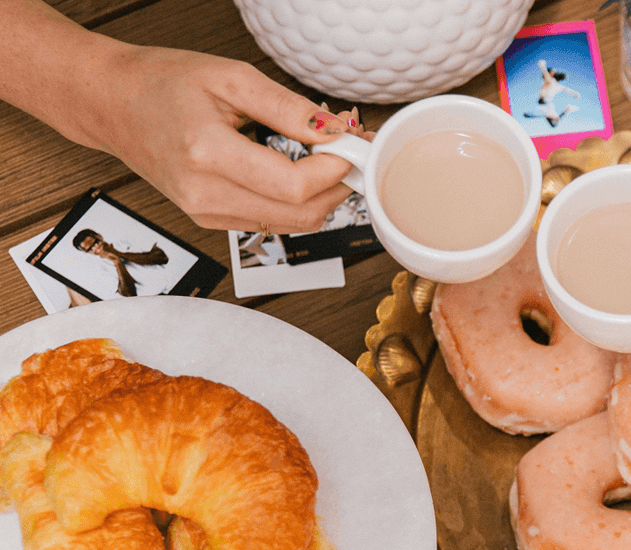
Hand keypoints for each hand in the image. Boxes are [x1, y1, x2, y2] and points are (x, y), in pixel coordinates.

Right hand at [87, 45, 372, 232]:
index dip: (335, 170)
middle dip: (336, 188)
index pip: (294, 186)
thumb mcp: (230, 78)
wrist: (112, 105)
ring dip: (320, 197)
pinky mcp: (211, 221)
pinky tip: (297, 173)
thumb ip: (288, 109)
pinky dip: (295, 203)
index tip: (352, 146)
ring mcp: (207, 214)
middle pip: (300, 215)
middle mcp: (206, 195)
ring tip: (325, 160)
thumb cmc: (163, 83)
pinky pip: (271, 222)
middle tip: (350, 156)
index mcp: (208, 154)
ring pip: (290, 225)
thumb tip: (336, 132)